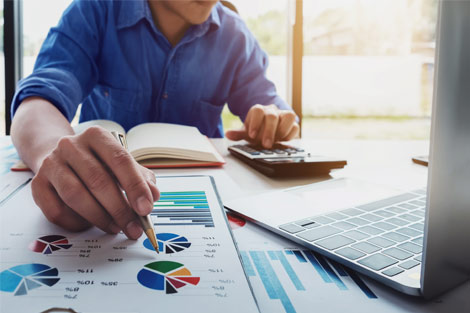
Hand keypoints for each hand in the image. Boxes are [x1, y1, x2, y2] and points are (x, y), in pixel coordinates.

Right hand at [31, 126, 159, 238]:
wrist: (59, 157)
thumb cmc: (97, 163)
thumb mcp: (121, 164)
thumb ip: (141, 178)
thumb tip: (153, 195)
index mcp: (97, 136)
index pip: (120, 160)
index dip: (135, 186)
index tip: (146, 208)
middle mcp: (71, 146)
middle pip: (98, 180)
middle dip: (120, 209)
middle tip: (133, 228)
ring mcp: (52, 164)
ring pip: (76, 196)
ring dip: (100, 218)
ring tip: (116, 227)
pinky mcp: (38, 184)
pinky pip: (57, 210)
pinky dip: (77, 222)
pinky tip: (90, 224)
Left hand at [225, 104, 298, 147]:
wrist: (266, 131)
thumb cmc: (256, 131)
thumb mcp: (246, 133)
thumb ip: (238, 134)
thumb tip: (228, 134)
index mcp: (258, 110)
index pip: (257, 111)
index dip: (255, 123)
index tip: (252, 136)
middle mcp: (271, 110)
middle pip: (272, 116)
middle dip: (269, 132)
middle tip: (266, 145)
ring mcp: (283, 115)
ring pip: (288, 117)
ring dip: (281, 131)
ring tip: (275, 142)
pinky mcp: (292, 123)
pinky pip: (295, 126)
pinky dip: (289, 135)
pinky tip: (282, 141)